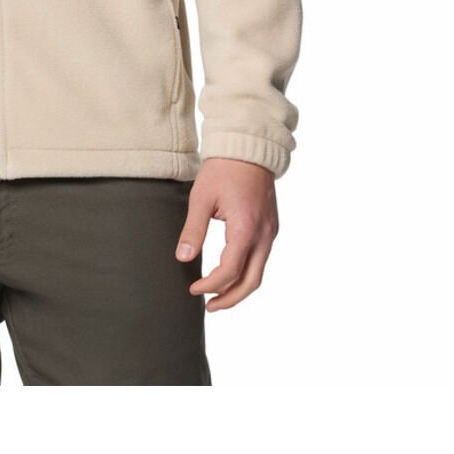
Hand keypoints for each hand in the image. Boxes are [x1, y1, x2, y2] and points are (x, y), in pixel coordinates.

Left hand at [174, 156, 279, 310]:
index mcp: (245, 228)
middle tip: (209, 306)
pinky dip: (246, 272)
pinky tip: (230, 272)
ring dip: (239, 288)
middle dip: (230, 299)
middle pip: (251, 282)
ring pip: (259, 272)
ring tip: (217, 295)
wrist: (248, 147)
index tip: (193, 289)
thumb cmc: (223, 169)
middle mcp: (263, 234)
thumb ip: (193, 231)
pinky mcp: (270, 226)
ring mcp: (270, 231)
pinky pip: (261, 258)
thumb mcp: (201, 198)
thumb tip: (183, 258)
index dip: (210, 285)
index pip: (229, 271)